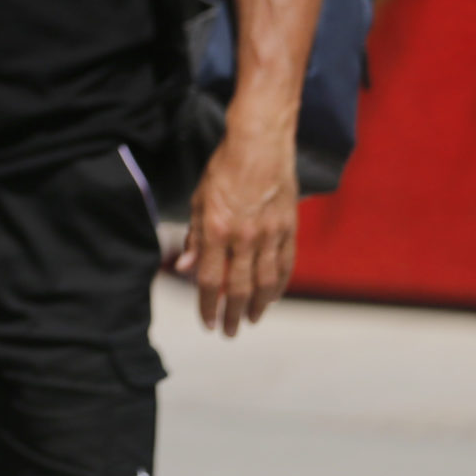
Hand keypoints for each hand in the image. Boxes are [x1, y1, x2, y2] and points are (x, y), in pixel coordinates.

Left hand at [176, 129, 298, 335]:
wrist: (259, 144)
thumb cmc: (223, 169)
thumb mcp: (199, 200)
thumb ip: (194, 237)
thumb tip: (185, 268)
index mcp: (216, 230)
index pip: (210, 280)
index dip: (207, 306)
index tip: (207, 323)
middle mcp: (244, 237)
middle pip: (240, 288)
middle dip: (233, 314)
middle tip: (229, 331)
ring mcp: (270, 234)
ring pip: (267, 282)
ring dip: (259, 306)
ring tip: (252, 320)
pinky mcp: (290, 228)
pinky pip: (286, 264)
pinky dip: (280, 285)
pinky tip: (274, 297)